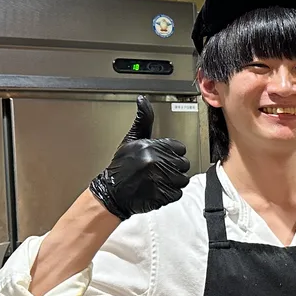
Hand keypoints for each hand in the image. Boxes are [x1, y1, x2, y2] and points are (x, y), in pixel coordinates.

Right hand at [88, 97, 191, 220]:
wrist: (111, 193)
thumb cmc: (122, 167)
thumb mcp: (132, 139)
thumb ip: (143, 120)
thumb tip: (142, 100)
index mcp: (151, 147)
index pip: (180, 148)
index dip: (172, 153)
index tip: (163, 157)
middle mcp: (156, 162)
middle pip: (183, 164)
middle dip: (174, 167)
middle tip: (160, 170)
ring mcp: (160, 180)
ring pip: (183, 179)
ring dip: (174, 181)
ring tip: (159, 180)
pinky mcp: (162, 195)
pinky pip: (178, 193)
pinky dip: (170, 193)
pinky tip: (158, 189)